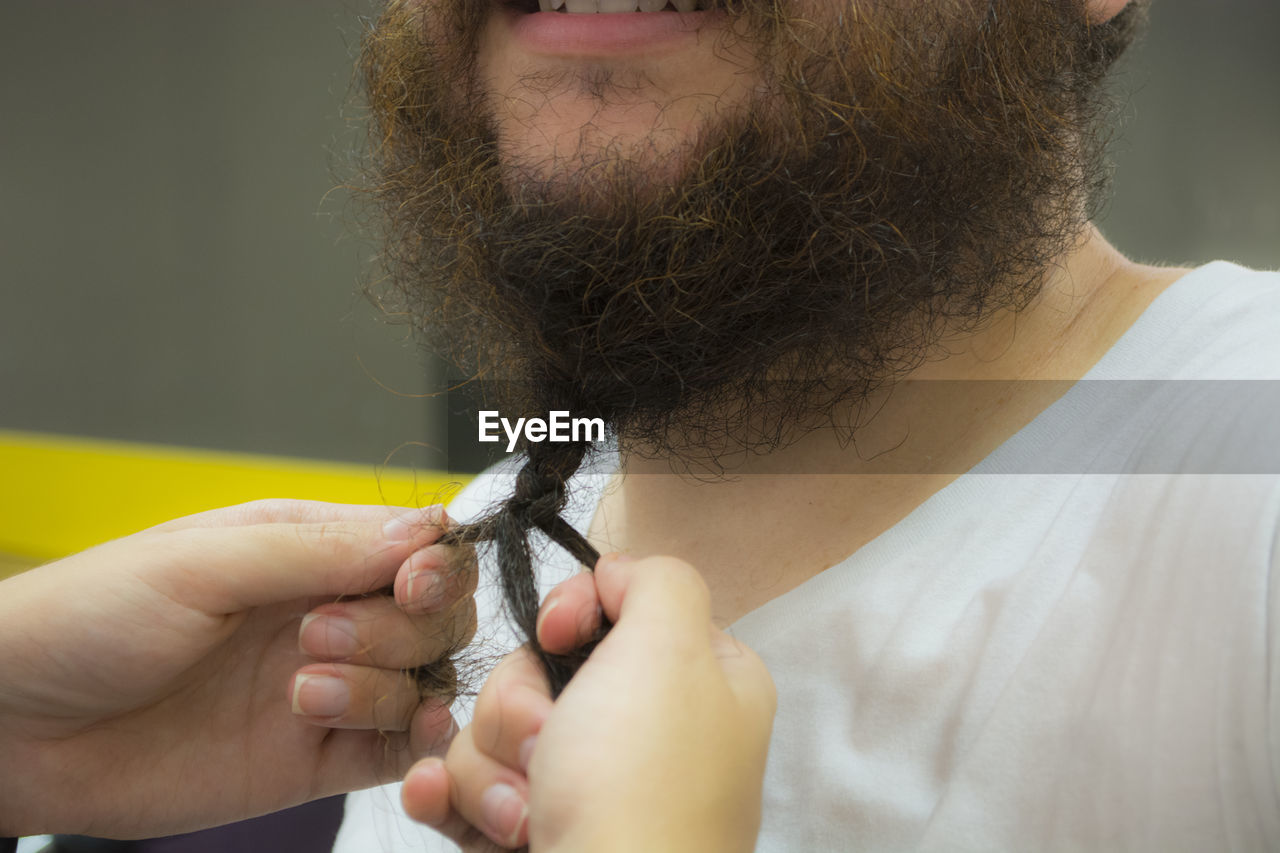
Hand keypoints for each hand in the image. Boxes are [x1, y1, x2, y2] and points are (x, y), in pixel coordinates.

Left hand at [0, 499, 475, 837]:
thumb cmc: (86, 619)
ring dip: (382, 685)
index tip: (413, 584)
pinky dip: (411, 744)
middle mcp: (328, 613)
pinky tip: (373, 733)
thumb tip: (424, 534)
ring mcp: (325, 687)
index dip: (435, 564)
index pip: (418, 545)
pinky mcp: (312, 760)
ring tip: (301, 690)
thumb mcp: (201, 564)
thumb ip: (316, 551)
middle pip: (436, 615)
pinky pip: (396, 751)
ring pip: (423, 681)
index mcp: (306, 549)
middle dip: (401, 627)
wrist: (14, 727)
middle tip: (317, 635)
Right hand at [402, 553, 775, 852]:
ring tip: (522, 813)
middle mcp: (645, 730)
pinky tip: (433, 801)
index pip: (616, 604)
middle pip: (538, 667)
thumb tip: (617, 575)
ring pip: (495, 728)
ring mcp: (588, 787)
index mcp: (698, 680)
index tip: (559, 634)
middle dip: (521, 704)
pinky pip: (466, 788)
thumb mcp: (671, 646)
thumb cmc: (642, 788)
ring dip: (490, 767)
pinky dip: (448, 796)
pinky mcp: (535, 832)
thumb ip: (656, 579)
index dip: (574, 611)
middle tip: (548, 746)